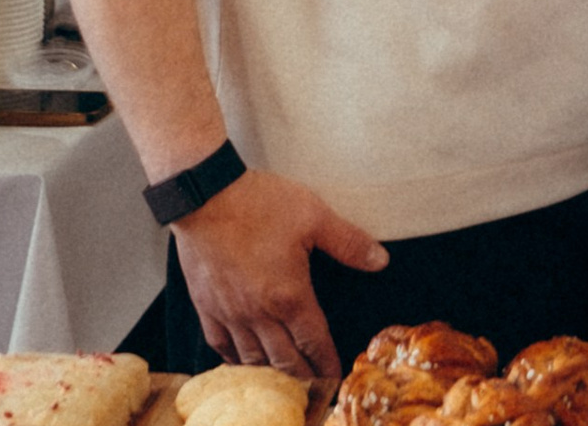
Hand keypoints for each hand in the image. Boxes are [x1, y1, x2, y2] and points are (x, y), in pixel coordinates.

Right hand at [173, 166, 387, 378]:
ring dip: (269, 374)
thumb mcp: (315, 216)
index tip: (334, 378)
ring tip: (283, 384)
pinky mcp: (206, 306)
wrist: (207, 198)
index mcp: (289, 295)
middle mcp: (258, 313)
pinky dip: (233, 360)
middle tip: (313, 390)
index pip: (313, 340)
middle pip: (282, 358)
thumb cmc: (262, 204)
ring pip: (251, 358)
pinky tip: (241, 363)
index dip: (326, 361)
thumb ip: (349, 243)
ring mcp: (229, 313)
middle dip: (301, 376)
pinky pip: (220, 345)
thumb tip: (380, 261)